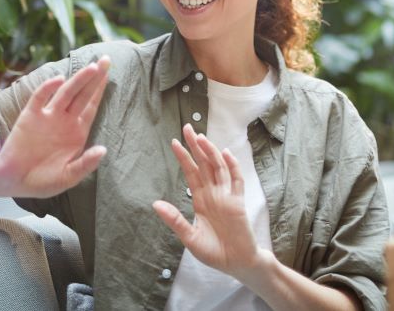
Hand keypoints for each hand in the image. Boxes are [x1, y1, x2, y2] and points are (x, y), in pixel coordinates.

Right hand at [0, 57, 109, 197]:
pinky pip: (40, 98)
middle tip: (106, 59)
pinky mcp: (30, 116)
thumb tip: (103, 150)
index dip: (100, 90)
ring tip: (91, 67)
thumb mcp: (68, 177)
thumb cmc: (42, 180)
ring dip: (78, 80)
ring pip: (66, 93)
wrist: (13, 181)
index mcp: (76, 132)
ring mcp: (47, 116)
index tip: (110, 73)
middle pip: (82, 94)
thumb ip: (85, 164)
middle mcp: (64, 120)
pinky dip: (48, 87)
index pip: (91, 106)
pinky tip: (58, 79)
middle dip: (95, 78)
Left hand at [152, 123, 260, 277]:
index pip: (191, 172)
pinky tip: (225, 154)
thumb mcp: (189, 237)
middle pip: (204, 164)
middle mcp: (213, 193)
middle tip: (188, 128)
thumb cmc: (214, 252)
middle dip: (196, 146)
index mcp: (200, 199)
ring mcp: (226, 196)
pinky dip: (232, 167)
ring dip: (211, 152)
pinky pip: (236, 180)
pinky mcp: (238, 202)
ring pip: (218, 168)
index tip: (174, 142)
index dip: (183, 157)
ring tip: (201, 138)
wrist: (236, 264)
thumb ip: (175, 220)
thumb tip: (155, 204)